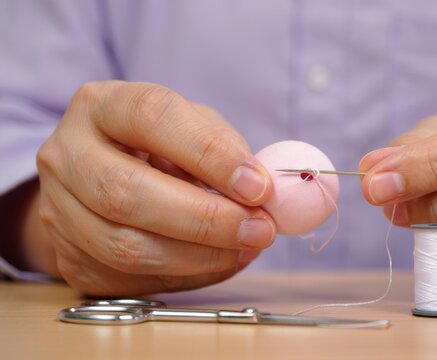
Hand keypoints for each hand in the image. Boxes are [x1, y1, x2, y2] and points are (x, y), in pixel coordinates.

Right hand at [35, 81, 274, 295]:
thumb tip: (259, 191)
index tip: (258, 186)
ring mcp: (57, 210)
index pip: (151, 117)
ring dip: (200, 256)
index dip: (209, 153)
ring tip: (247, 248)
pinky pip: (130, 279)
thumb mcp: (191, 125)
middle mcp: (67, 154)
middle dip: (205, 218)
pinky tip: (220, 261)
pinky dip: (187, 276)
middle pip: (126, 192)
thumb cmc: (157, 146)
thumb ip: (224, 147)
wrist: (99, 177)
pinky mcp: (68, 256)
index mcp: (101, 105)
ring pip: (125, 247)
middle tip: (259, 229)